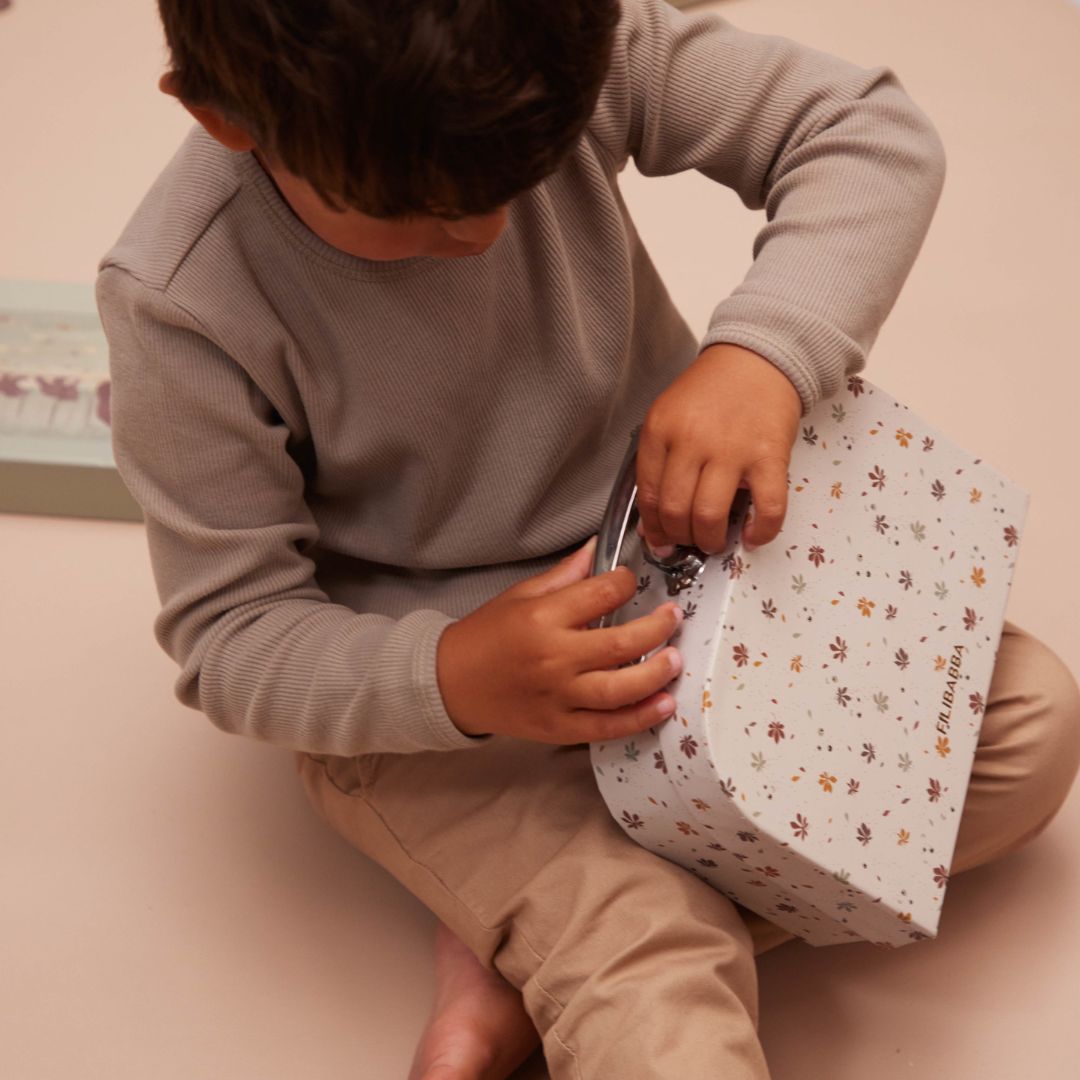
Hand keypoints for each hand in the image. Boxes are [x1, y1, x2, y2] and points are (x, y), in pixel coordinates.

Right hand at [436, 536, 684, 742]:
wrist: (450, 683)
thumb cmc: (486, 635)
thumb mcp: (520, 595)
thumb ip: (565, 575)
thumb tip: (598, 548)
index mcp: (542, 618)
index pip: (600, 595)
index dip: (625, 583)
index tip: (631, 581)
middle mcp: (552, 658)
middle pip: (620, 644)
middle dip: (657, 628)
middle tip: (673, 618)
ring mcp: (557, 697)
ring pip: (619, 689)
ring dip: (656, 675)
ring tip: (675, 660)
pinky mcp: (558, 728)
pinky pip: (607, 727)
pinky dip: (639, 718)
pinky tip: (663, 705)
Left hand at [635, 343, 801, 555]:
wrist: (758, 358)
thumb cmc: (713, 390)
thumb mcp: (669, 415)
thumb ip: (658, 461)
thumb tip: (655, 520)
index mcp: (662, 429)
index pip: (648, 494)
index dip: (653, 527)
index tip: (659, 539)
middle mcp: (693, 440)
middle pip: (676, 510)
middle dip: (679, 537)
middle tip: (687, 540)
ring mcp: (732, 449)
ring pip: (710, 516)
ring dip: (709, 540)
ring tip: (714, 540)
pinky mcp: (770, 456)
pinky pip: (767, 508)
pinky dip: (761, 532)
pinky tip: (752, 535)